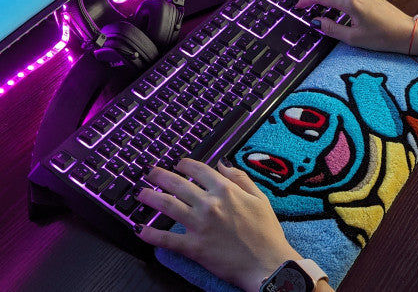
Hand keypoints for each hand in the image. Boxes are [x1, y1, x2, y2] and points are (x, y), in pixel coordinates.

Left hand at [135, 159, 301, 291]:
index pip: (198, 170)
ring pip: (168, 206)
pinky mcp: (194, 247)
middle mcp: (209, 203)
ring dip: (150, 198)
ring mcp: (200, 225)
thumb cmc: (267, 231)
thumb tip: (221, 163)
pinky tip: (140, 229)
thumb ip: (239, 177)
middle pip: (178, 184)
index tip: (177, 163)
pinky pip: (167, 239)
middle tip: (149, 172)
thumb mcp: (259, 196)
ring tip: (140, 193)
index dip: (184, 164)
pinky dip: (151, 234)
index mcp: (225, 189)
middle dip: (160, 176)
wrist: (268, 263)